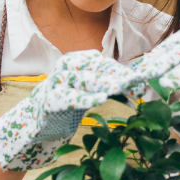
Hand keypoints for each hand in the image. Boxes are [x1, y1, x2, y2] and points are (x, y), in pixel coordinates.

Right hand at [0, 50, 139, 170]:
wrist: (36, 119)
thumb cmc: (68, 101)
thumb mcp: (90, 90)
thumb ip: (110, 85)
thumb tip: (141, 87)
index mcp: (77, 60)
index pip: (105, 63)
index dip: (124, 72)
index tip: (142, 81)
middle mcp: (67, 67)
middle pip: (97, 69)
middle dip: (118, 76)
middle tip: (137, 83)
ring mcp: (57, 82)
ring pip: (84, 80)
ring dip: (104, 83)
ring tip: (121, 86)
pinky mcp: (49, 100)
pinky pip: (70, 98)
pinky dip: (85, 98)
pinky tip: (100, 99)